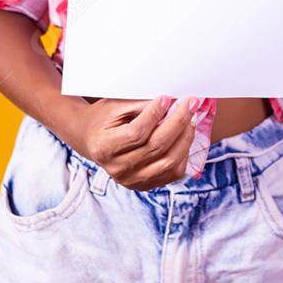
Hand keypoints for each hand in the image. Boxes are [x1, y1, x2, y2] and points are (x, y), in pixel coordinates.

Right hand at [73, 95, 198, 190]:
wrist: (92, 140)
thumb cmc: (104, 119)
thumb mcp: (115, 106)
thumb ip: (140, 105)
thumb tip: (170, 101)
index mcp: (104, 147)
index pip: (136, 133)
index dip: (154, 114)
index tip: (167, 97)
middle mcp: (117, 169)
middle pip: (156, 147)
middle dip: (178, 122)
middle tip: (191, 103)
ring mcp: (132, 180)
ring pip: (169, 162)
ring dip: (185, 138)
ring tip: (191, 118)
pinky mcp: (144, 185)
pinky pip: (173, 173)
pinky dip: (184, 153)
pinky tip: (185, 136)